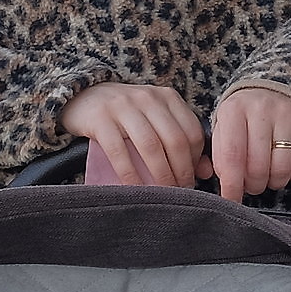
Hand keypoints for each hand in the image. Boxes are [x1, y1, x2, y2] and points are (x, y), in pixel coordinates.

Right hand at [61, 83, 209, 187]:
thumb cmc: (126, 115)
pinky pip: (119, 152)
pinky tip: (135, 189)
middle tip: (180, 193)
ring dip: (160, 175)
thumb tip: (207, 172)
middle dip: (181, 172)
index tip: (192, 180)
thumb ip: (181, 140)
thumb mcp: (156, 120)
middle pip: (174, 140)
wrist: (83, 97)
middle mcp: (148, 98)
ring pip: (150, 146)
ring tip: (163, 194)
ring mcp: (123, 106)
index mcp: (167, 97)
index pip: (192, 131)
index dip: (195, 160)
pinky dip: (130, 175)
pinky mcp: (100, 119)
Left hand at [210, 87, 290, 201]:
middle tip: (251, 183)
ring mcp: (288, 115)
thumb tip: (227, 185)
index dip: (232, 185)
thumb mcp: (224, 128)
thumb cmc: (245, 118)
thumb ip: (220, 155)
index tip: (231, 199)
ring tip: (267, 176)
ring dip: (274, 182)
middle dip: (253, 185)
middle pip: (258, 166)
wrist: (276, 90)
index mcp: (234, 110)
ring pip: (282, 168)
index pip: (232, 156)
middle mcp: (262, 109)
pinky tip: (284, 167)